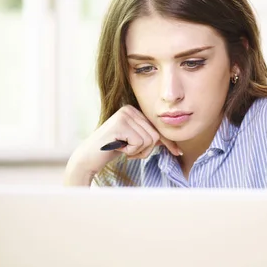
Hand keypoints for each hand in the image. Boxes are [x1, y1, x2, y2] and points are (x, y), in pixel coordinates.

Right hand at [64, 105, 180, 185]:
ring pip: (149, 140)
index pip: (156, 128)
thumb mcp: (133, 141)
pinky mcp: (120, 124)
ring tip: (122, 150)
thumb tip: (171, 142)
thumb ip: (148, 137)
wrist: (89, 157)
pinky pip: (139, 143)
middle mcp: (129, 109)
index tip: (177, 152)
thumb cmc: (111, 150)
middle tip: (129, 152)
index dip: (166, 142)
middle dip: (145, 150)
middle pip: (155, 135)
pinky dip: (131, 152)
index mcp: (133, 111)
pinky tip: (118, 148)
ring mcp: (124, 115)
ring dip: (137, 152)